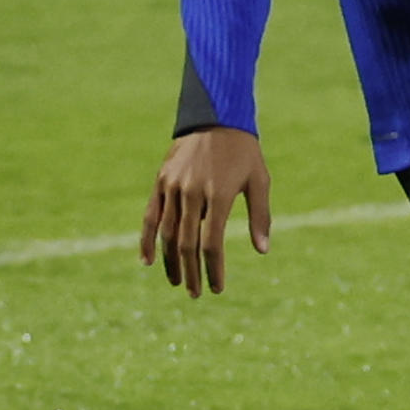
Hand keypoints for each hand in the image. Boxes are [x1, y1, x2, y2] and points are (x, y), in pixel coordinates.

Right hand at [139, 126, 271, 296]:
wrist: (217, 116)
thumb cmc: (244, 151)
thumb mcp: (259, 179)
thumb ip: (260, 216)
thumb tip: (263, 251)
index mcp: (219, 193)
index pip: (211, 242)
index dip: (213, 268)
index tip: (217, 287)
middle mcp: (193, 191)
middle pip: (186, 243)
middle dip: (191, 272)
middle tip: (196, 294)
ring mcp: (173, 186)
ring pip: (166, 233)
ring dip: (170, 261)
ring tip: (177, 281)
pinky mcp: (161, 181)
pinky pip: (150, 216)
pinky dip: (147, 240)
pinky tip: (147, 261)